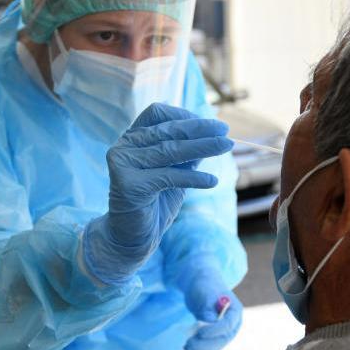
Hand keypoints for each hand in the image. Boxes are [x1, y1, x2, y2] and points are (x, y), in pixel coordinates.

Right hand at [82, 104, 231, 285]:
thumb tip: (214, 134)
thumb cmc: (155, 202)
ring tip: (226, 147)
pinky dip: (194, 178)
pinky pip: (168, 176)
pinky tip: (212, 181)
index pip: (156, 113)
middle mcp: (123, 147)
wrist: (133, 236)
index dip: (183, 114)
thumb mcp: (175, 171)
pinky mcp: (128, 184)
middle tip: (225, 131)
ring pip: (170, 151)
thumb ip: (187, 153)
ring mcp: (123, 164)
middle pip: (167, 131)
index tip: (209, 124)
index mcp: (131, 138)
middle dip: (200, 130)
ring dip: (203, 147)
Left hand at [180, 269, 243, 349]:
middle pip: (223, 339)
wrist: (201, 285)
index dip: (214, 331)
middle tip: (189, 344)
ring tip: (186, 347)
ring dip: (202, 349)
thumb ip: (209, 310)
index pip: (228, 325)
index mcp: (235, 310)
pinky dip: (200, 349)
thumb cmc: (205, 287)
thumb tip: (210, 324)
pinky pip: (210, 346)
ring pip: (216, 345)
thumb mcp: (206, 295)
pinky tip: (189, 349)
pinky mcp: (216, 335)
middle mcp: (233, 323)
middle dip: (206, 344)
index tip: (200, 333)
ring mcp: (225, 331)